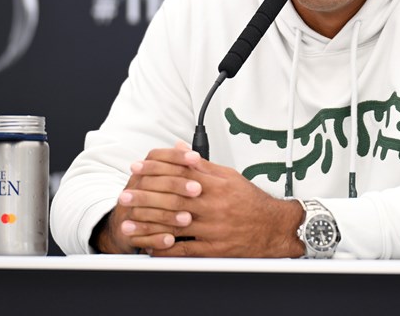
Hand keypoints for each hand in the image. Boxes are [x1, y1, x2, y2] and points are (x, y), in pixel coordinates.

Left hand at [101, 141, 304, 257]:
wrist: (273, 228)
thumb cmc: (250, 201)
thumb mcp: (229, 177)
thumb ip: (203, 165)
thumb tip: (181, 150)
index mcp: (217, 186)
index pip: (181, 174)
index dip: (156, 170)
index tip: (137, 168)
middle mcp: (214, 206)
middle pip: (173, 200)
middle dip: (146, 198)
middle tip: (125, 196)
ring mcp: (213, 229)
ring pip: (175, 226)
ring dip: (149, 225)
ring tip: (128, 223)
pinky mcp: (214, 250)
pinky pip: (185, 250)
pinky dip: (165, 249)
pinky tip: (149, 247)